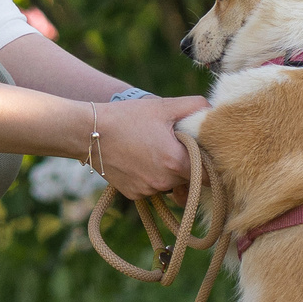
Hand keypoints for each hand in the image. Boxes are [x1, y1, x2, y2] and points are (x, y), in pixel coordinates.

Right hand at [92, 94, 210, 198]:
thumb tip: (214, 111)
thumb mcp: (163, 106)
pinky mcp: (133, 195)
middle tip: (176, 146)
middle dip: (188, 166)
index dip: (210, 165)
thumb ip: (194, 106)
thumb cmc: (127, 117)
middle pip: (189, 181)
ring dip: (170, 174)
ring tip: (155, 150)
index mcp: (176, 163)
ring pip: (171, 186)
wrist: (88, 132)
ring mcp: (147, 191)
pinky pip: (152, 188)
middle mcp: (163, 183)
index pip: (208, 176)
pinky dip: (151, 177)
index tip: (205, 154)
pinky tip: (140, 159)